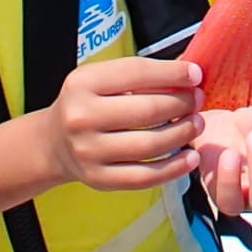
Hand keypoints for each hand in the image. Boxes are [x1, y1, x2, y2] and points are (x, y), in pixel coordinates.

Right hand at [47, 59, 203, 190]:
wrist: (53, 142)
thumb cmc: (87, 102)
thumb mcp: (101, 78)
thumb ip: (139, 74)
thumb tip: (188, 73)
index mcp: (83, 83)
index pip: (137, 72)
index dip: (172, 73)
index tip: (196, 74)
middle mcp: (82, 117)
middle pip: (147, 111)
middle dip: (182, 103)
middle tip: (198, 100)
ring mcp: (89, 152)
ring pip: (149, 145)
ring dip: (182, 133)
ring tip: (197, 123)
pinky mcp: (99, 179)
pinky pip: (144, 176)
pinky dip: (173, 168)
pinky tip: (190, 157)